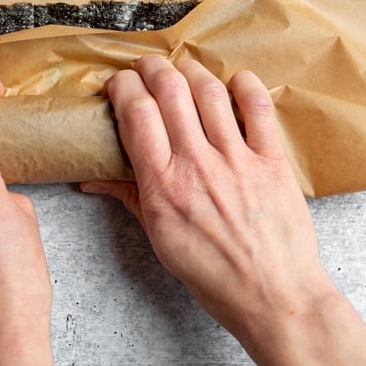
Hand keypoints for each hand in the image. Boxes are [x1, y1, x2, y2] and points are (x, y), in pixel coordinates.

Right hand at [82, 55, 328, 342]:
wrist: (274, 298)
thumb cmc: (215, 276)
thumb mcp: (160, 240)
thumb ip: (129, 198)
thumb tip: (91, 179)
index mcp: (162, 185)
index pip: (135, 113)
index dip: (123, 86)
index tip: (119, 84)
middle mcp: (196, 164)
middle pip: (169, 90)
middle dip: (151, 67)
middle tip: (146, 67)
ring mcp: (237, 159)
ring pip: (209, 91)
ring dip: (191, 70)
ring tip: (183, 69)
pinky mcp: (272, 160)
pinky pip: (258, 107)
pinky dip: (244, 85)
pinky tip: (234, 82)